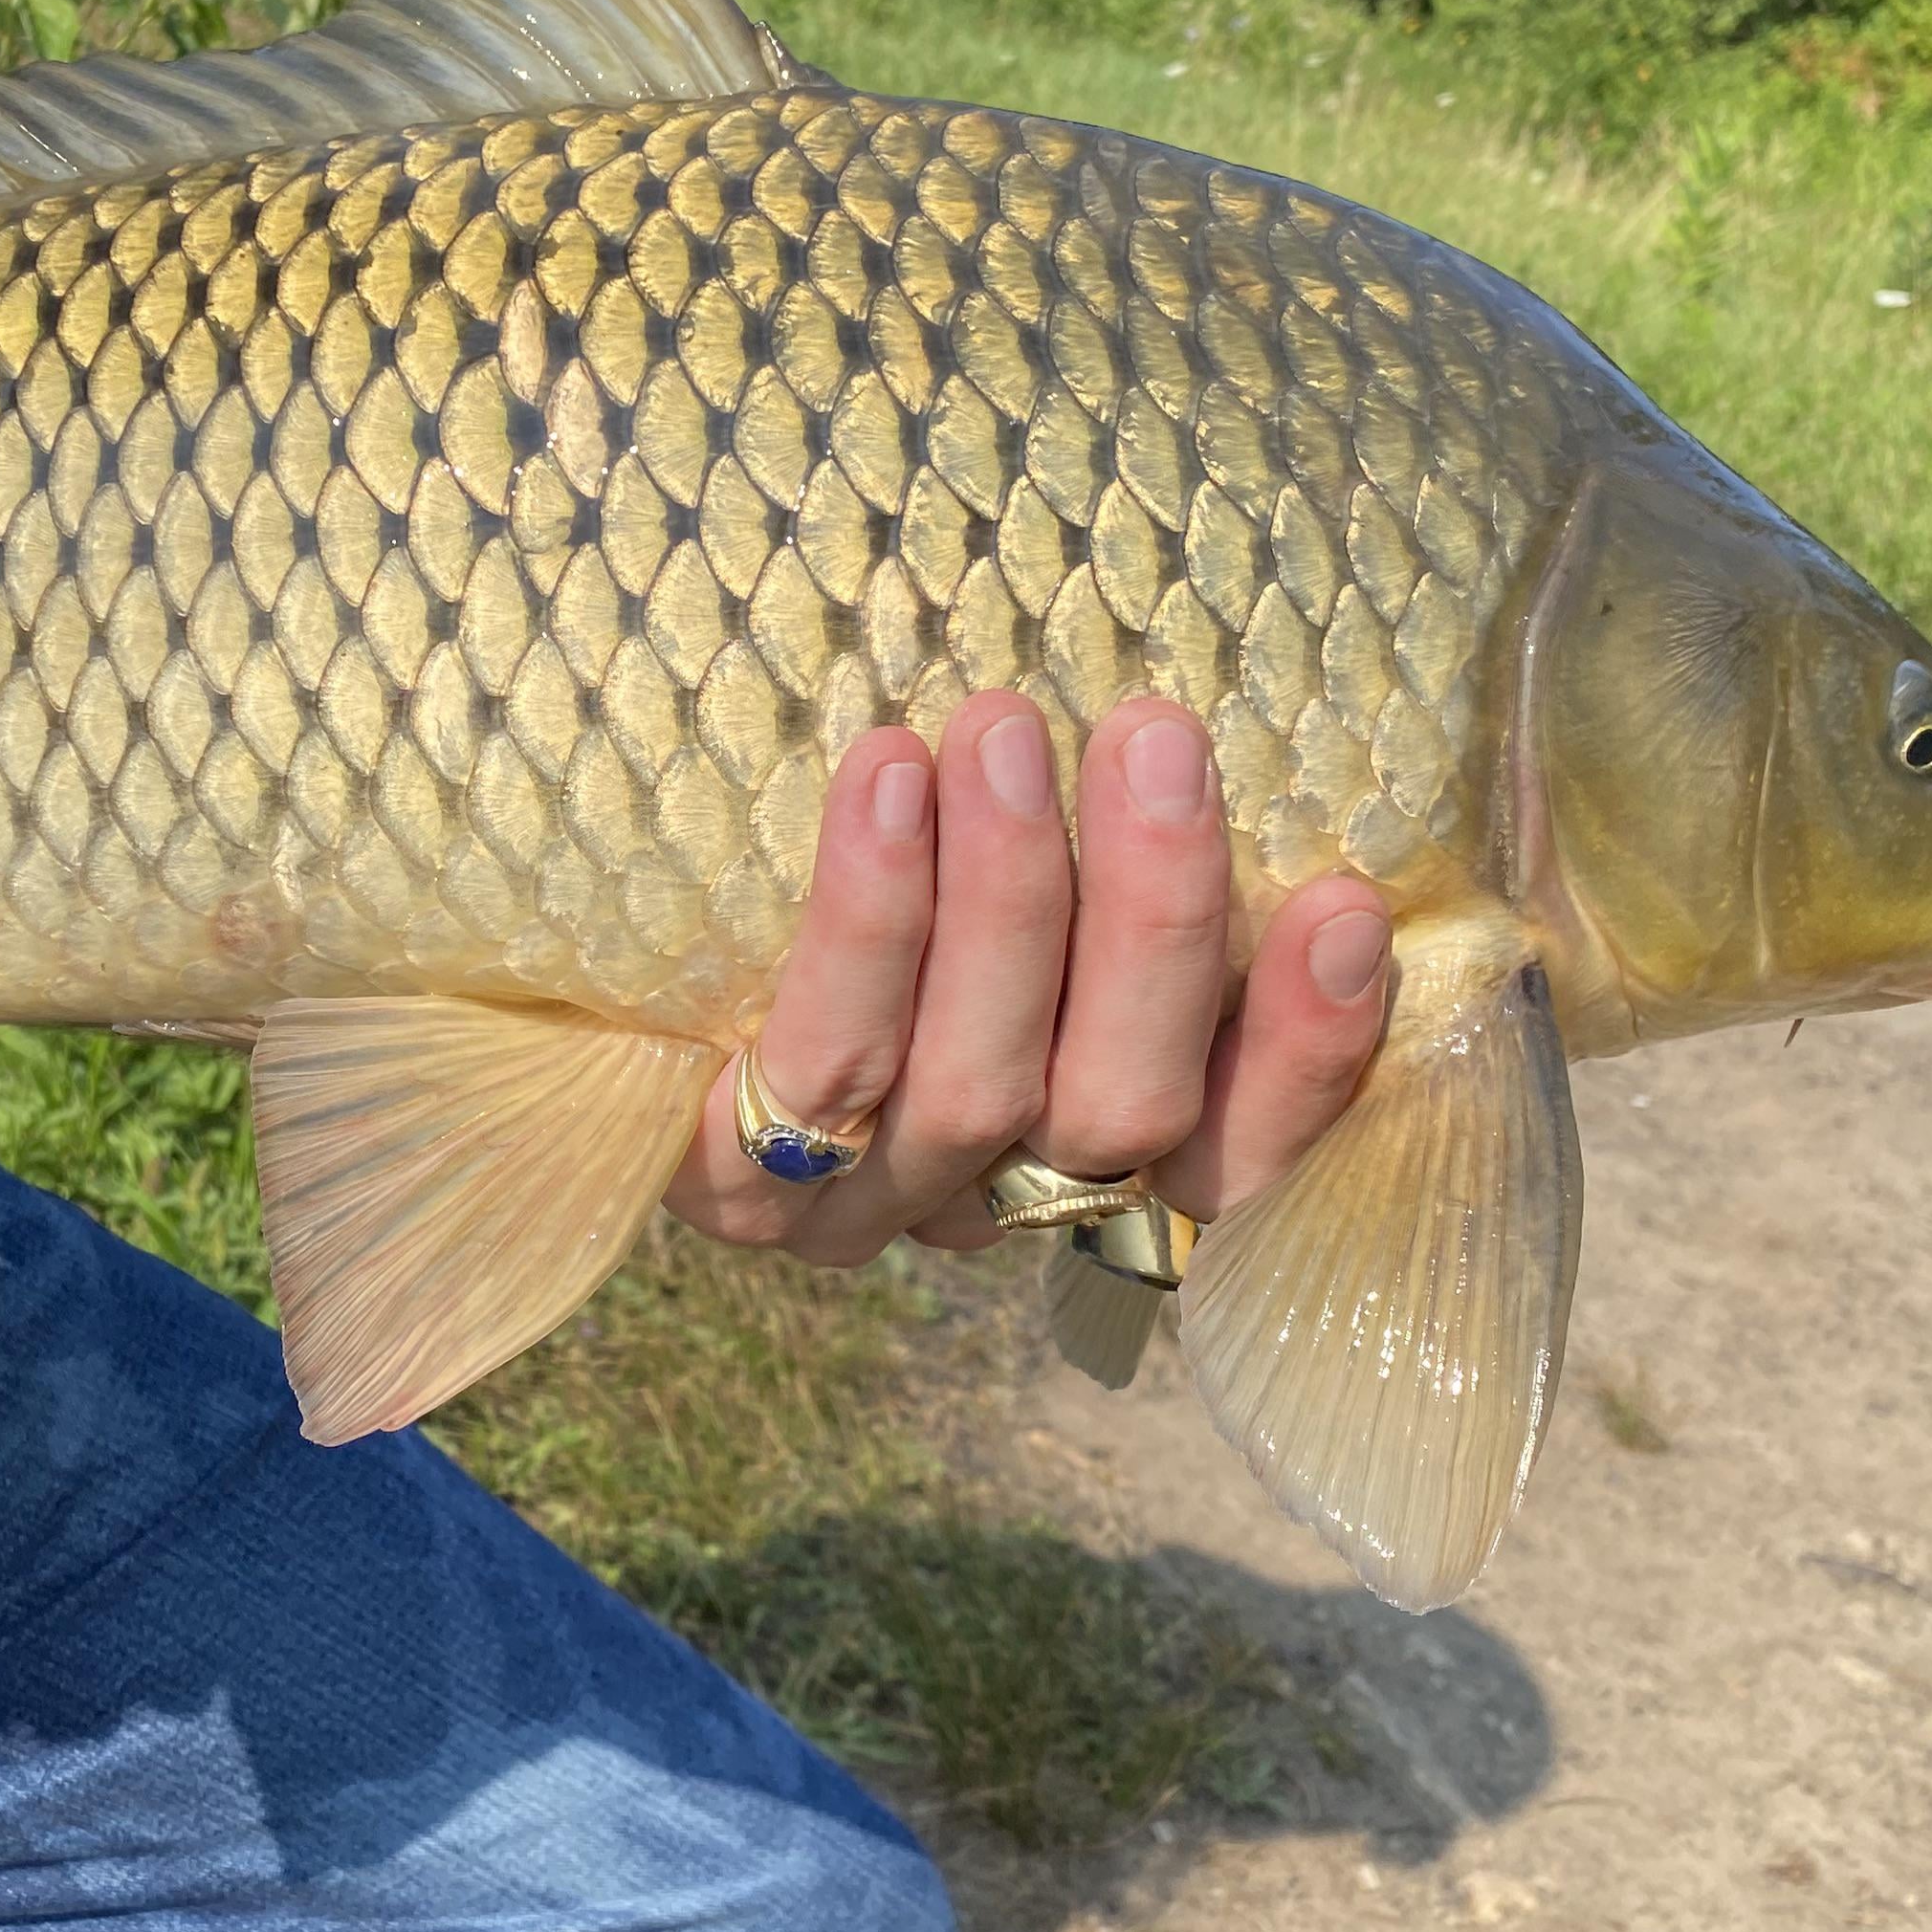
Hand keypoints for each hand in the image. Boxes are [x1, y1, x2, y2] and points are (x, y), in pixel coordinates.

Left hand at [665, 691, 1392, 1264]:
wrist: (584, 965)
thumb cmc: (865, 871)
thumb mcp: (1019, 871)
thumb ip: (1133, 844)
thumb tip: (1259, 731)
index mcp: (1092, 1152)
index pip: (1240, 1152)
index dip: (1306, 1051)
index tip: (1347, 903)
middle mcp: (992, 1201)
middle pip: (1117, 1111)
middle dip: (1154, 922)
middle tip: (1154, 733)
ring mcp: (858, 1204)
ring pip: (977, 1087)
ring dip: (1010, 901)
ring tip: (1002, 727)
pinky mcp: (728, 1181)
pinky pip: (822, 1060)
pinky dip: (870, 919)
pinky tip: (883, 776)